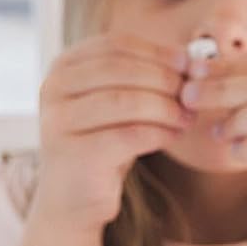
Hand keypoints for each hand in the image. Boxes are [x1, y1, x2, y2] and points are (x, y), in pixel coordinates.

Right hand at [34, 34, 186, 230]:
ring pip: (126, 101)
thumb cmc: (102, 145)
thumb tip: (192, 60)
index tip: (189, 64)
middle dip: (164, 79)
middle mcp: (54, 89)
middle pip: (121, 70)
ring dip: (166, 107)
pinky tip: (175, 135)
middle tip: (192, 94)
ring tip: (188, 117)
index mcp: (63, 67)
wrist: (73, 199)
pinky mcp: (75, 153)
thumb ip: (143, 79)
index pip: (116, 45)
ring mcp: (59, 121)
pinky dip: (159, 132)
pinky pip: (129, 135)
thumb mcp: (118, 104)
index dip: (157, 52)